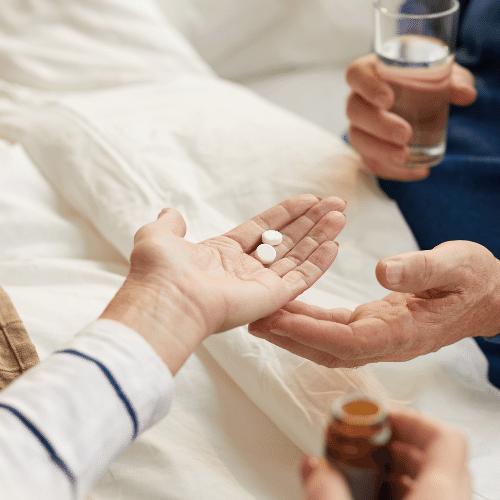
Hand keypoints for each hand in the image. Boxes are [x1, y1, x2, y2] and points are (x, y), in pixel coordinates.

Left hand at [101, 194, 345, 372]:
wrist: (167, 300)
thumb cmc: (159, 272)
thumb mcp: (158, 236)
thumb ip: (170, 224)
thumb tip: (170, 212)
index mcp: (221, 254)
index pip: (262, 229)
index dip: (286, 213)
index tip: (309, 200)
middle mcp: (244, 270)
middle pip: (286, 240)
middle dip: (311, 221)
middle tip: (336, 203)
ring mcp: (260, 285)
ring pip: (298, 256)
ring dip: (321, 235)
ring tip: (341, 214)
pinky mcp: (271, 298)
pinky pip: (302, 278)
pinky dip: (319, 262)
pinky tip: (336, 243)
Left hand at [249, 240, 499, 366]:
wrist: (494, 296)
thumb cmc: (477, 278)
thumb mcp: (456, 264)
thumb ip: (422, 268)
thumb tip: (383, 269)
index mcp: (404, 332)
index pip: (348, 340)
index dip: (309, 331)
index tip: (276, 319)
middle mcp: (388, 342)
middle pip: (329, 348)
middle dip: (289, 337)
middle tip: (249, 319)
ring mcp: (383, 337)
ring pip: (329, 343)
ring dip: (293, 333)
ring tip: (257, 316)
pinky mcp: (378, 327)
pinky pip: (337, 330)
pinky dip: (310, 321)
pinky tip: (287, 308)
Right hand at [300, 407, 484, 499]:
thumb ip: (325, 497)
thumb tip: (315, 467)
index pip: (446, 438)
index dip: (414, 421)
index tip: (384, 418)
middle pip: (449, 466)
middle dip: (409, 449)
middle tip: (374, 447)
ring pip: (449, 499)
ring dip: (414, 483)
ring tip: (374, 484)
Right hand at [346, 54, 476, 181]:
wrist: (427, 100)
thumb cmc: (429, 79)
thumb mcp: (445, 74)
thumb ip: (456, 80)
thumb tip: (467, 94)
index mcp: (373, 72)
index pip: (356, 74)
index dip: (367, 86)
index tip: (388, 99)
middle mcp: (360, 99)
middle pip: (355, 110)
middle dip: (379, 125)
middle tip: (405, 134)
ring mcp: (362, 126)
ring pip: (359, 139)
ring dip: (381, 151)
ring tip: (406, 156)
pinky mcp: (370, 149)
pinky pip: (373, 162)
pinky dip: (394, 170)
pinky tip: (418, 171)